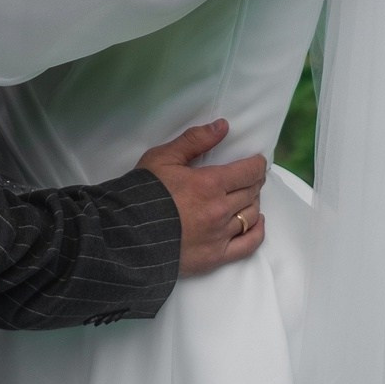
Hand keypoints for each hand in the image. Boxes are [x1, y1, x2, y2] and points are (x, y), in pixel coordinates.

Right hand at [138, 120, 266, 276]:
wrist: (126, 235)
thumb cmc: (143, 193)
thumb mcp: (163, 158)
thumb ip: (195, 140)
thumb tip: (222, 126)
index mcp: (210, 184)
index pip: (249, 171)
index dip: (257, 164)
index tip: (257, 161)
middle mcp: (220, 210)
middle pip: (251, 192)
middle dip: (254, 181)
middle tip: (250, 177)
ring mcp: (219, 236)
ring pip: (251, 215)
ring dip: (253, 202)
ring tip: (246, 197)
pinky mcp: (215, 257)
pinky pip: (248, 244)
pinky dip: (257, 231)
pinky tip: (256, 222)